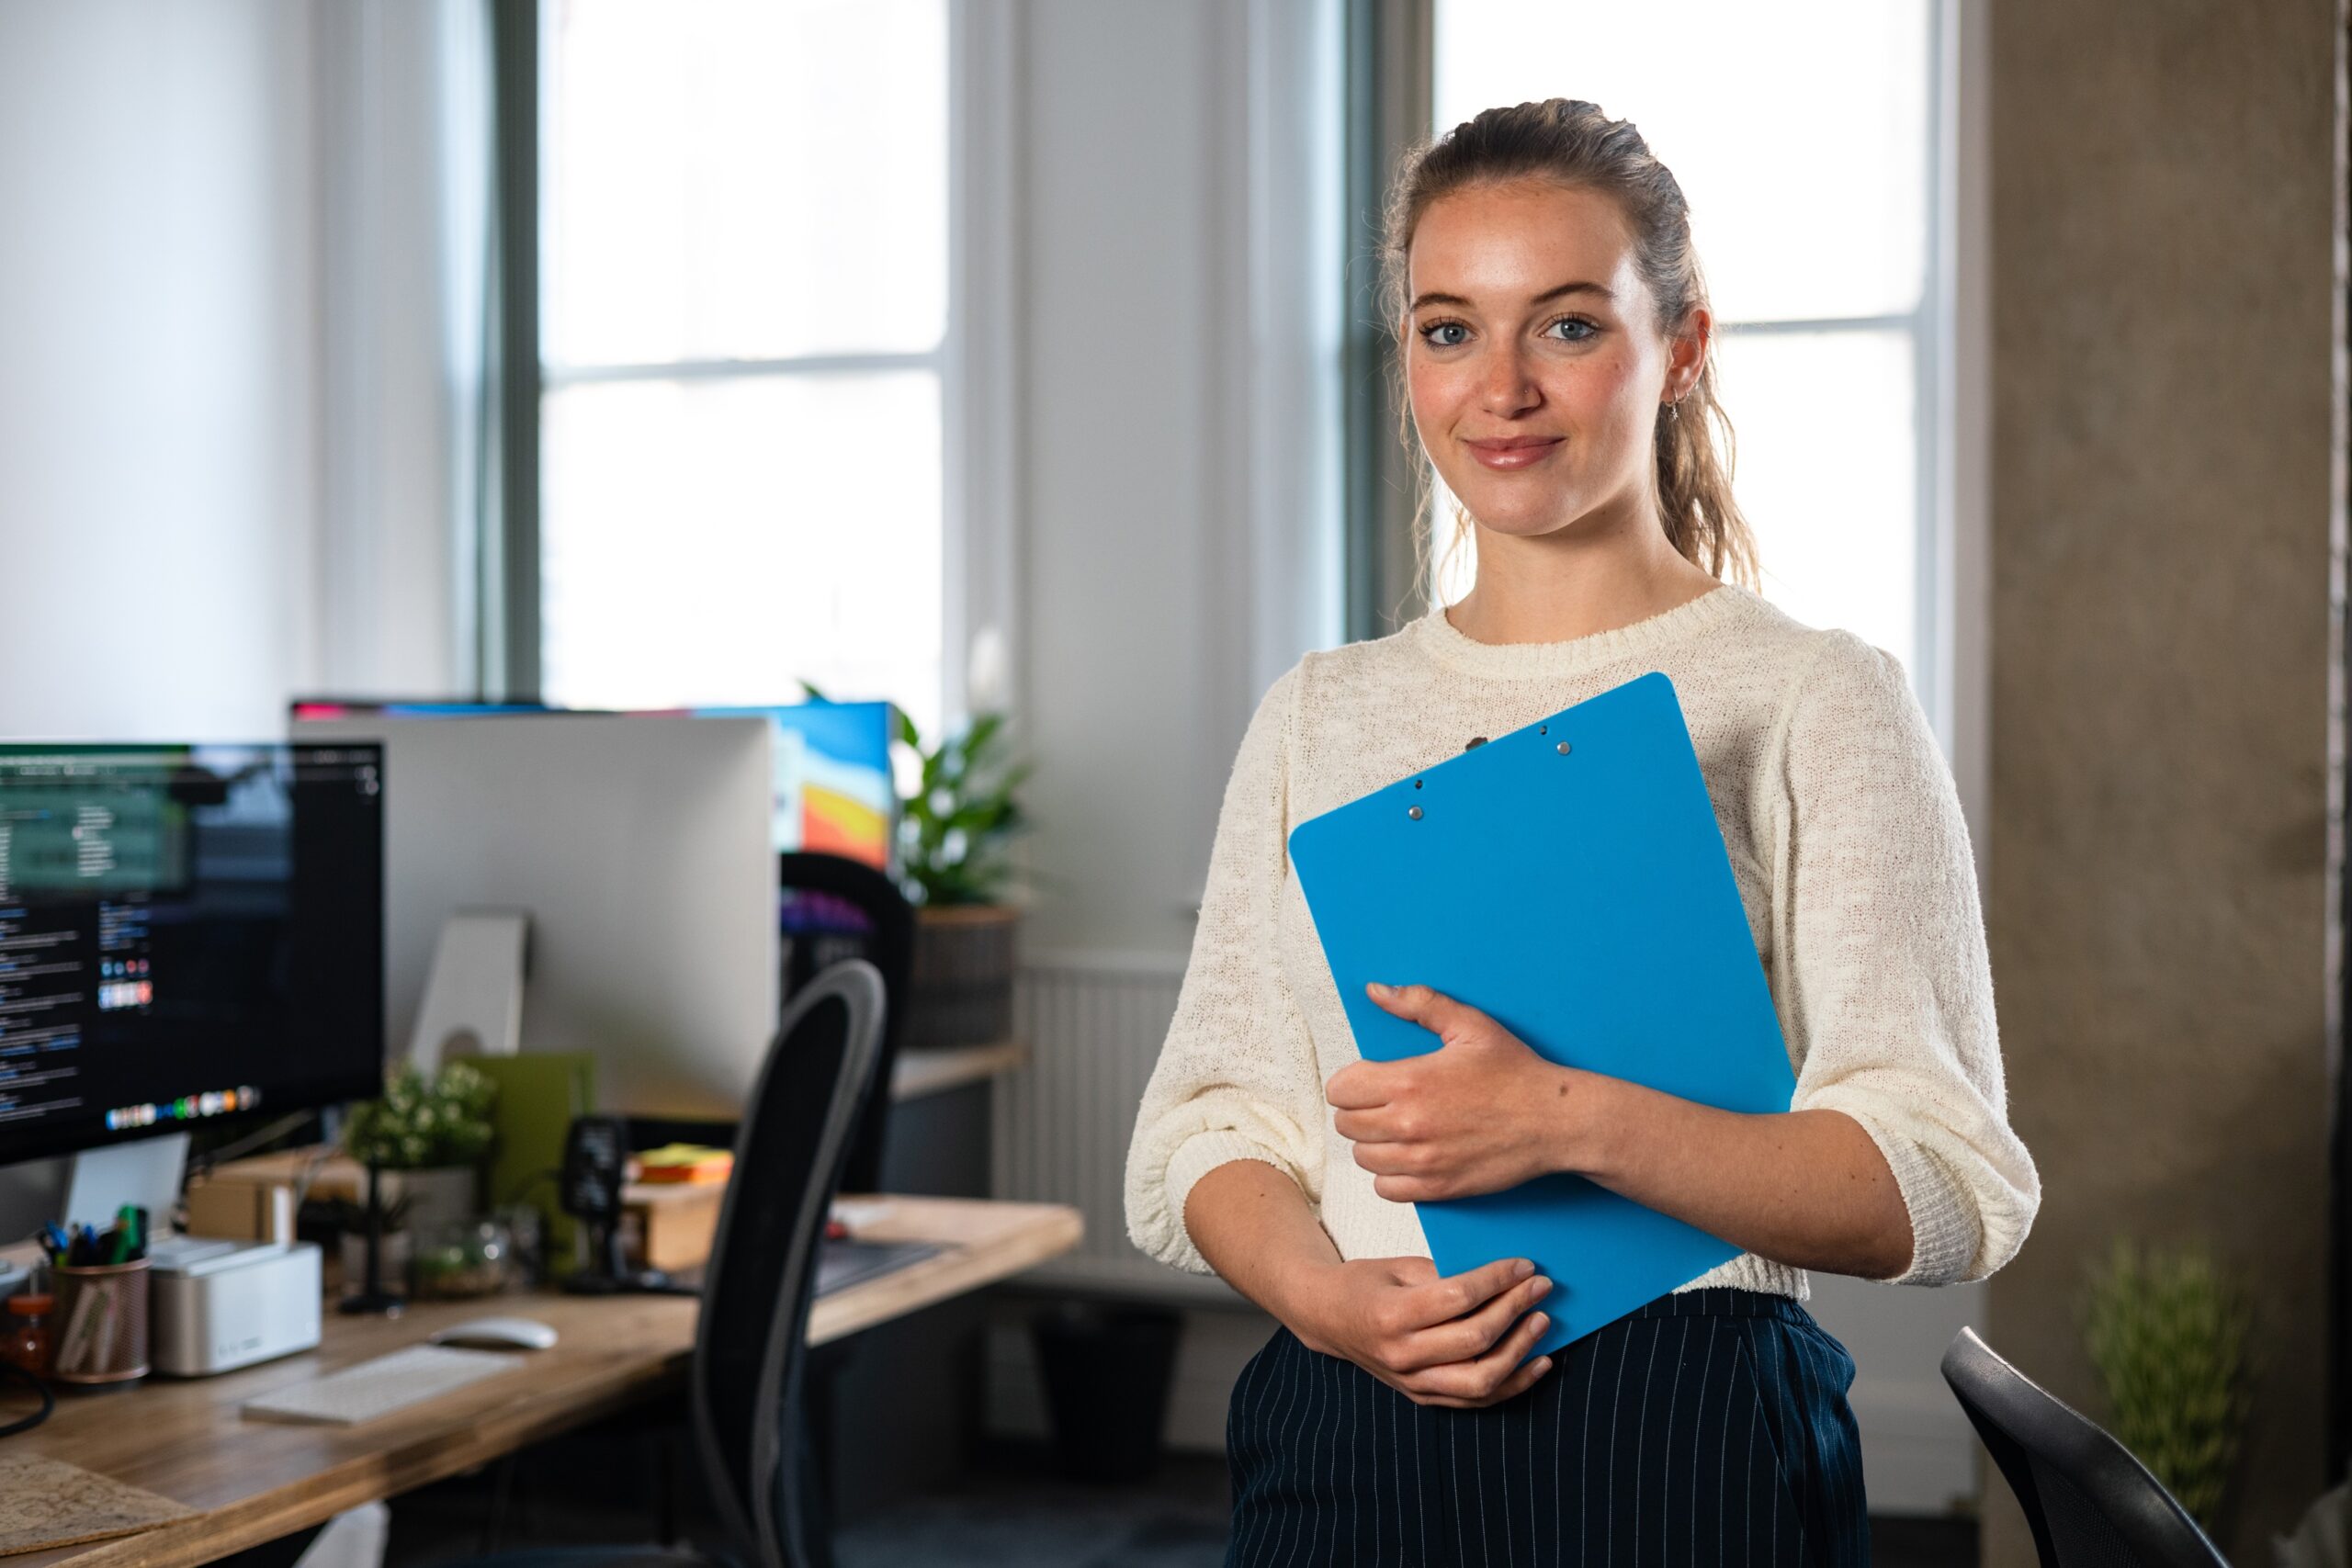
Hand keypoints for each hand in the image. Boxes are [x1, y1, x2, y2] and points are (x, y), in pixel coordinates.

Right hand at [1288, 1253, 1555, 1407]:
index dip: (1497, 1280)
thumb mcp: (1399, 1266)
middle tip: (1540, 1286)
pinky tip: (1538, 1362)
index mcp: (1392, 1314)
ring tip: (1543, 1322)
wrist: (1327, 1319)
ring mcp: (1412, 1382)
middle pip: (1475, 1340)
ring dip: (1520, 1350)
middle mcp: (1402, 1354)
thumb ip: (1445, 1275)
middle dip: (1515, 1309)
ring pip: (1480, 1380)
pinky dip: (1513, 1384)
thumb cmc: (1363, 1284)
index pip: (1458, 1298)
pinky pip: (1476, 1399)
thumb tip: (1501, 1278)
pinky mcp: (1423, 1397)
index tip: (1524, 1265)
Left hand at [1326, 981, 1584, 1200]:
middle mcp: (1409, 1124)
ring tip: (1397, 1128)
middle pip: (1346, 1124)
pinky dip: (1390, 1175)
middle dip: (1359, 1110)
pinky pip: (1386, 1188)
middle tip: (1384, 1102)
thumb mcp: (1470, 1025)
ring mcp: (1422, 1160)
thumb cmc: (1515, 1072)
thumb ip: (1419, 1004)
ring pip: (1363, 1158)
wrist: (1555, 1121)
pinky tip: (1409, 1156)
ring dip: (1373, 1143)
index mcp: (1409, 1081)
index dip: (1350, 1082)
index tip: (1368, 1079)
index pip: (1340, 1090)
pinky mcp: (1438, 1187)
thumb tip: (1376, 990)